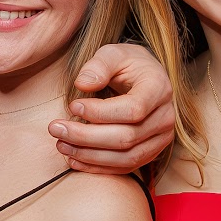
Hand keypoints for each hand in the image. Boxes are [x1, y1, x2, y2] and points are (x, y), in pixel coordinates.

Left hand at [53, 43, 176, 173]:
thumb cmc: (128, 64)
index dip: (100, 112)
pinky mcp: (151, 152)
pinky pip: (126, 167)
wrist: (146, 78)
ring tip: (61, 145)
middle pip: (126, 137)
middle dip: (86, 136)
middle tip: (55, 128)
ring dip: (89, 156)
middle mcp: (165, 117)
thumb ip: (98, 65)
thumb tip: (82, 84)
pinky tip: (74, 159)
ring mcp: (161, 138)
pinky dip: (98, 167)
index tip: (72, 106)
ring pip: (126, 157)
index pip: (132, 109)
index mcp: (158, 88)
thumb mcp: (113, 53)